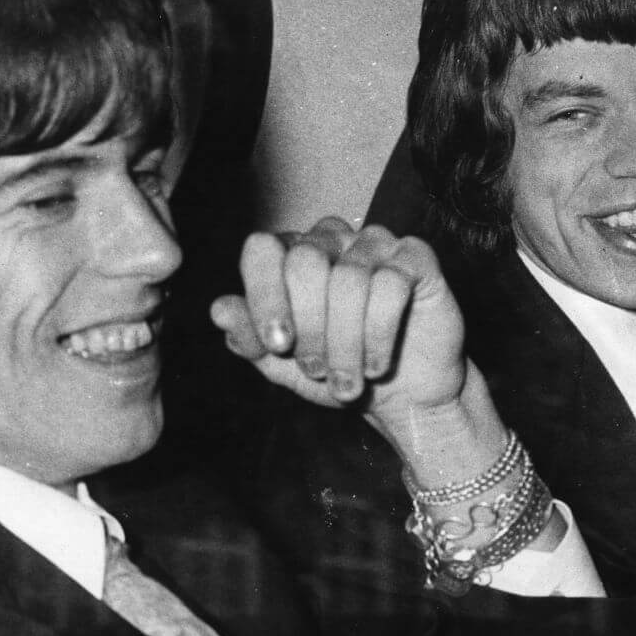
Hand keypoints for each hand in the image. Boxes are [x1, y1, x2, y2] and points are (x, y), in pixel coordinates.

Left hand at [210, 218, 507, 484]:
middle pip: (304, 262)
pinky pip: (391, 284)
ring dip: (345, 343)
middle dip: (308, 327)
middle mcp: (331, 239)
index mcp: (291, 255)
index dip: (264, 296)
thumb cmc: (338, 371)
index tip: (277, 345)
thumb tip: (219, 309)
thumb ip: (249, 337)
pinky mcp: (415, 258)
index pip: (262, 249)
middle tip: (316, 369)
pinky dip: (379, 334)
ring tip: (347, 382)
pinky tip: (377, 365)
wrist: (401, 396)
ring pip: (349, 279)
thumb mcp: (283, 366)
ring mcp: (375, 243)